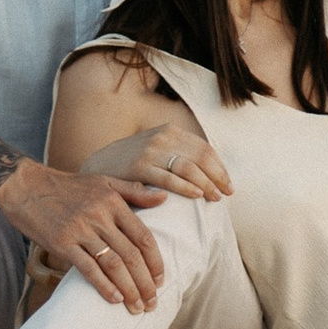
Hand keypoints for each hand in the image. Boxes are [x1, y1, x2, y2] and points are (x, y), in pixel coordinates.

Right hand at [0, 159, 170, 309]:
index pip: (143, 237)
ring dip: (128, 289)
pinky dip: (104, 286)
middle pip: (131, 255)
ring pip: (113, 264)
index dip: (155, 262)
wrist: (25, 186)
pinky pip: (87, 268)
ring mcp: (80, 230)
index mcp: (113, 202)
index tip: (161, 280)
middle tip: (152, 303)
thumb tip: (164, 198)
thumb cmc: (66, 186)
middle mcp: (100, 216)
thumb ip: (134, 191)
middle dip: (145, 283)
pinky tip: (114, 299)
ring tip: (137, 307)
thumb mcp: (103, 181)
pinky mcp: (61, 243)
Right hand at [117, 124, 231, 202]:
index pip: (204, 148)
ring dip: (206, 183)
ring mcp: (150, 151)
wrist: (99, 165)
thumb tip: (211, 171)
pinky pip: (169, 178)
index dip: (220, 167)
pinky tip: (197, 195)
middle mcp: (162, 137)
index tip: (228, 185)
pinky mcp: (139, 166)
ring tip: (215, 198)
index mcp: (170, 131)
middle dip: (217, 176)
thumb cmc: (133, 162)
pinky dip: (186, 186)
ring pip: (188, 167)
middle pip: (201, 157)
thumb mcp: (157, 150)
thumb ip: (179, 154)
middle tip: (226, 193)